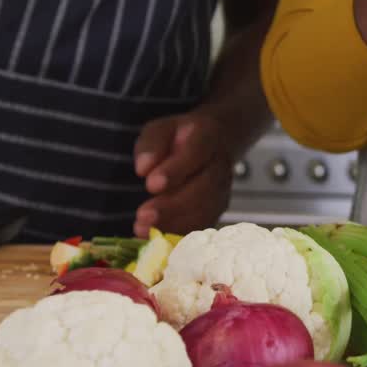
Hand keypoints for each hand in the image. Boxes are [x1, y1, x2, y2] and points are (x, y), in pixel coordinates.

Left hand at [132, 112, 235, 236]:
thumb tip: (143, 169)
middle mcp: (221, 164)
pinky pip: (203, 224)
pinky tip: (156, 236)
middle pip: (204, 187)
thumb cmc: (181, 138)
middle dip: (172, 205)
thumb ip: (151, 145)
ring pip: (205, 210)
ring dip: (174, 223)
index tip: (151, 185)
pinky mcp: (219, 209)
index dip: (175, 170)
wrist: (213, 144)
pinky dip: (180, 233)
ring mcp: (224, 188)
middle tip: (143, 216)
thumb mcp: (160, 130)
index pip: (196, 153)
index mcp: (207, 136)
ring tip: (143, 229)